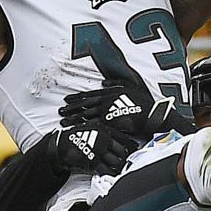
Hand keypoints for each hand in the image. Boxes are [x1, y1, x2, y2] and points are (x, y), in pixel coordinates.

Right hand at [44, 122, 134, 177]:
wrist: (60, 144)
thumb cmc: (76, 136)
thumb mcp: (91, 129)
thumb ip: (103, 133)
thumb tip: (115, 139)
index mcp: (104, 129)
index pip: (123, 138)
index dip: (131, 145)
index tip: (136, 150)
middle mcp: (103, 139)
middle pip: (122, 151)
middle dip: (126, 158)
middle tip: (129, 163)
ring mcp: (98, 150)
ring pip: (116, 161)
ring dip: (119, 167)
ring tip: (122, 171)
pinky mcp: (92, 161)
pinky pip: (106, 170)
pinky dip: (110, 174)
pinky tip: (113, 176)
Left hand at [59, 83, 183, 139]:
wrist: (150, 114)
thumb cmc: (143, 102)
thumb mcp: (130, 86)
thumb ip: (115, 83)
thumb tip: (104, 82)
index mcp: (109, 91)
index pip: (89, 95)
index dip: (77, 97)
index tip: (67, 99)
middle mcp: (105, 99)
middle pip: (84, 104)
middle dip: (71, 107)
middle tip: (60, 110)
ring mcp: (106, 109)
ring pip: (85, 114)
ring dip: (73, 117)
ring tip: (62, 120)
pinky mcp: (108, 120)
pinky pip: (92, 123)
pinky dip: (82, 125)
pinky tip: (74, 128)